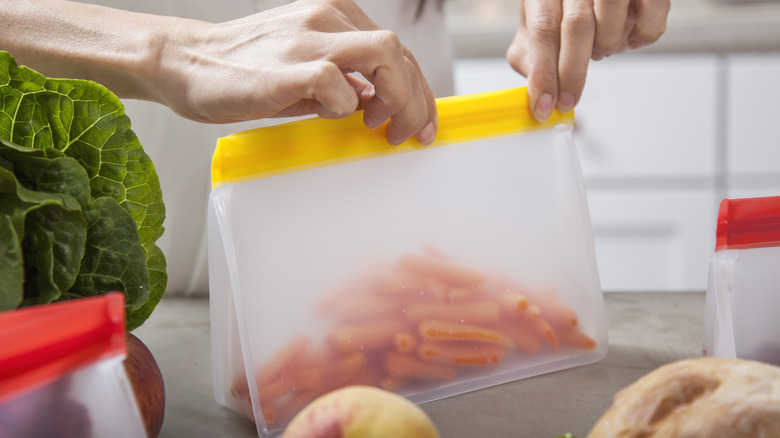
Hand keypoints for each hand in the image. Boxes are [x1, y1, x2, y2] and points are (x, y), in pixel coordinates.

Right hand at [153, 0, 436, 144]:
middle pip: (399, 53)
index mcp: (334, 15)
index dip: (418, 90)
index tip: (420, 123)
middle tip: (409, 135)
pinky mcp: (285, 68)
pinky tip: (333, 116)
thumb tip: (378, 101)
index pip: (397, 50)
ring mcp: (306, 39)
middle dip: (417, 101)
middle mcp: (326, 18)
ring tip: (381, 128)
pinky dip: (345, 106)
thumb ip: (344, 80)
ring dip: (396, 100)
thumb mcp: (305, 68)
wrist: (185, 61)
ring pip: (383, 56)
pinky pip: (336, 83)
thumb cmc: (244, 69)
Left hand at [506, 0, 669, 121]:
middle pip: (577, 26)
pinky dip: (639, 40)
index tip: (543, 106)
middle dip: (571, 74)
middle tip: (567, 101)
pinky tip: (628, 38)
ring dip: (605, 50)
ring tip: (599, 51)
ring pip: (612, 25)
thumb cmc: (564, 5)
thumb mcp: (537, 22)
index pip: (543, 30)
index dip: (544, 73)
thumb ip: (531, 55)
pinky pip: (650, 25)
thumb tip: (534, 94)